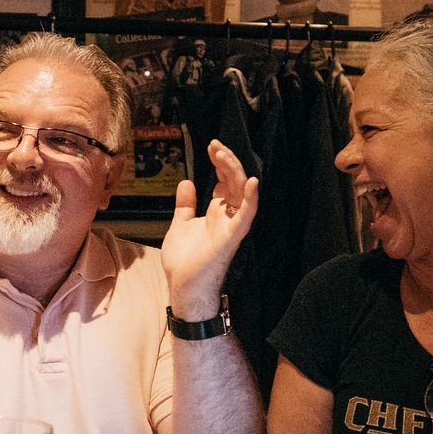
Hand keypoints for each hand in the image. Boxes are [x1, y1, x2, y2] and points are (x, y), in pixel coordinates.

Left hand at [161, 139, 258, 316]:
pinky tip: (252, 182)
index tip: (211, 147)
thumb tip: (187, 182)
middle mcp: (228, 217)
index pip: (226, 181)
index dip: (221, 163)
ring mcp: (231, 226)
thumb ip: (185, 205)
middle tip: (215, 145)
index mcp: (217, 213)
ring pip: (241, 192)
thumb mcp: (180, 225)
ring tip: (222, 154)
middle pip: (235, 182)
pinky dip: (251, 199)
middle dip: (227, 161)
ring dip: (234, 171)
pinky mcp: (231, 238)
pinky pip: (246, 216)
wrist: (183, 288)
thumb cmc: (185, 262)